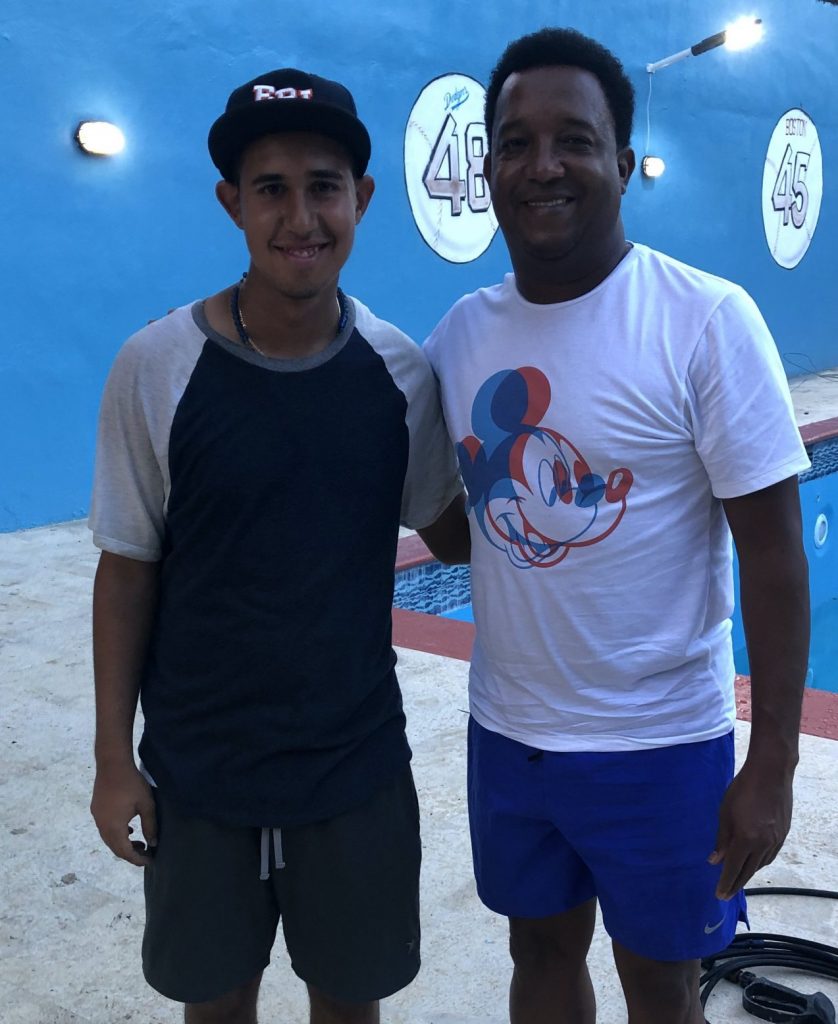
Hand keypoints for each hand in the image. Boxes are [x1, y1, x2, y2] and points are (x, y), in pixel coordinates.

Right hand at [91, 761, 156, 866]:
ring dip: (123, 844)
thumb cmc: (132, 784)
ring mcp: (97, 818)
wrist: (112, 764)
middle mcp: (102, 826)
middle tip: (146, 852)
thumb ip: (150, 826)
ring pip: (109, 839)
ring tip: (139, 842)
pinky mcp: (96, 810)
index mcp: (114, 827)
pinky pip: (106, 829)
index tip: (149, 861)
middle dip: (130, 854)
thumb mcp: (146, 805)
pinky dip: (117, 834)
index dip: (137, 859)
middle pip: (115, 848)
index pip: (125, 852)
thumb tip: (152, 843)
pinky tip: (129, 828)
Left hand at [708, 759, 792, 899]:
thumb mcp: (725, 813)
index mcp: (746, 839)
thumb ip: (722, 839)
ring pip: (760, 865)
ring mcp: (776, 840)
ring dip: (748, 874)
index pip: (733, 868)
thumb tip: (714, 861)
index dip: (725, 883)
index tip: (719, 895)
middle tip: (726, 894)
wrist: (771, 774)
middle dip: (736, 884)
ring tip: (737, 880)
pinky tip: (753, 863)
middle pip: (748, 871)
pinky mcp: (784, 834)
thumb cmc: (742, 790)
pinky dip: (759, 863)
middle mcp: (764, 844)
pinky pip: (770, 856)